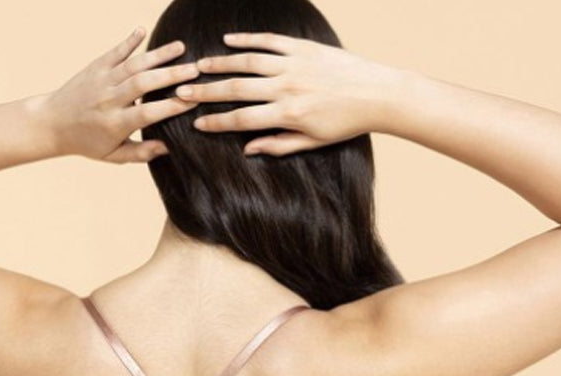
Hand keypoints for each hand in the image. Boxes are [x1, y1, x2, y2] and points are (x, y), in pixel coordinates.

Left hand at [36, 26, 200, 161]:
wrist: (52, 123)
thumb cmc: (86, 142)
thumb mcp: (112, 156)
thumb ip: (140, 153)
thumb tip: (167, 148)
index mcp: (115, 124)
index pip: (148, 113)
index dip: (171, 106)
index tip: (193, 99)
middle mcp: (109, 100)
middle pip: (144, 84)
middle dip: (170, 75)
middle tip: (195, 69)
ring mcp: (102, 80)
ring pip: (133, 64)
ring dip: (158, 54)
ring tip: (181, 47)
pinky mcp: (95, 67)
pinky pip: (115, 51)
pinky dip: (129, 40)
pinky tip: (143, 30)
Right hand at [175, 30, 403, 154]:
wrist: (378, 93)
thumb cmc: (346, 123)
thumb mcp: (313, 142)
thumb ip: (278, 145)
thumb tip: (247, 149)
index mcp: (288, 115)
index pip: (241, 120)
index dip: (215, 123)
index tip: (195, 123)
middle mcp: (287, 87)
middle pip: (236, 90)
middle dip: (206, 92)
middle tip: (181, 92)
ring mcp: (294, 64)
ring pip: (248, 62)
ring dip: (220, 63)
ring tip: (198, 66)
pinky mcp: (303, 48)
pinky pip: (269, 42)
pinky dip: (247, 41)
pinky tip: (228, 42)